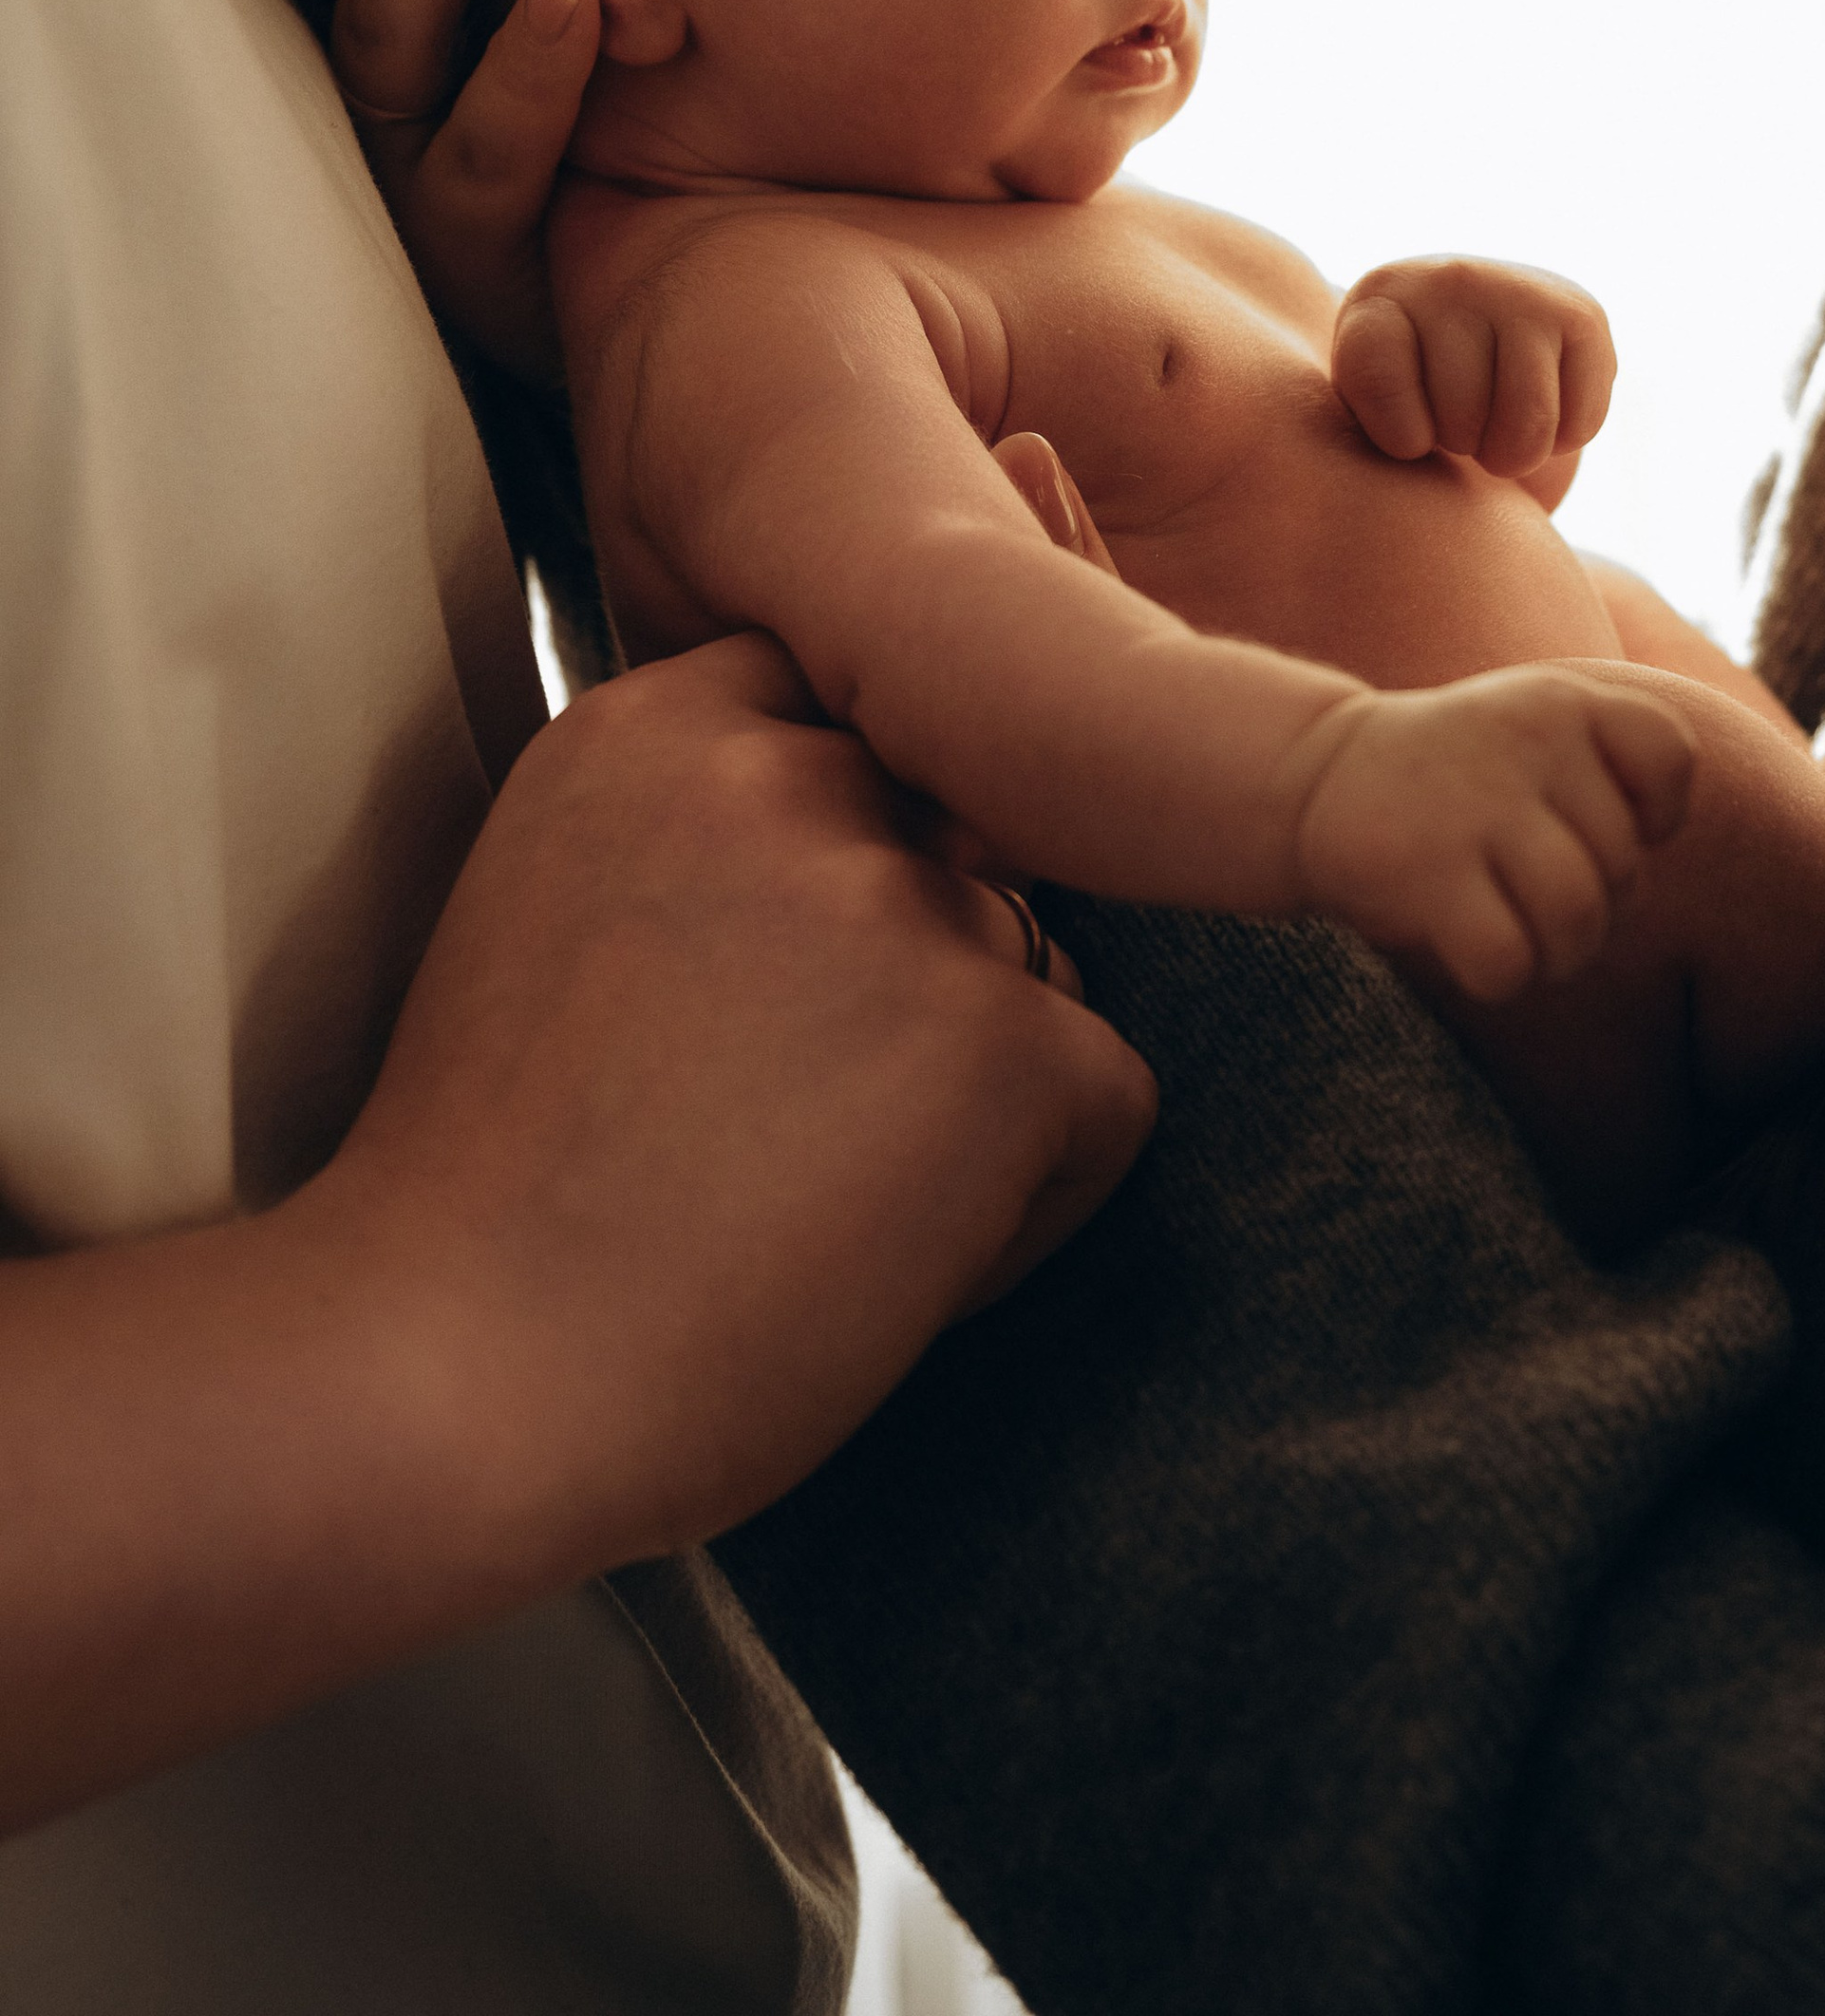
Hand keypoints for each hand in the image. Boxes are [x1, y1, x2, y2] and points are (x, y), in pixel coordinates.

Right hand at [305, 632, 1155, 1569]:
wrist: (450, 1379)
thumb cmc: (484, 1201)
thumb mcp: (552, 913)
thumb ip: (702, 842)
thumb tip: (884, 863)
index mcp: (657, 727)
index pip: (843, 715)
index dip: (838, 852)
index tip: (770, 980)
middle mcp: (788, 773)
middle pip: (948, 838)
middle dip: (907, 972)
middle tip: (781, 1128)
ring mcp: (900, 900)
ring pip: (1033, 964)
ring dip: (968, 1082)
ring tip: (815, 1210)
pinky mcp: (999, 1041)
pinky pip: (1105, 1098)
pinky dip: (1032, 1202)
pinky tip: (891, 1272)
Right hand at [1282, 665, 1695, 1005]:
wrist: (1313, 775)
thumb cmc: (1450, 774)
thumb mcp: (1535, 728)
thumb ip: (1608, 769)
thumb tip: (1649, 866)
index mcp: (1565, 699)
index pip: (1672, 756)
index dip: (1655, 815)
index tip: (1593, 823)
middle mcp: (1530, 739)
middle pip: (1624, 870)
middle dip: (1592, 909)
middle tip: (1528, 890)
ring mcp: (1478, 803)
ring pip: (1578, 920)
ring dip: (1555, 953)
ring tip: (1516, 931)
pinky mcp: (1428, 868)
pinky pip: (1511, 961)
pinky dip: (1498, 974)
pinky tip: (1464, 943)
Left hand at [1332, 257, 1616, 485]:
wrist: (1481, 349)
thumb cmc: (1410, 400)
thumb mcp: (1364, 407)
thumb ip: (1356, 422)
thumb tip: (1414, 445)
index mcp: (1380, 297)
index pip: (1375, 377)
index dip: (1397, 436)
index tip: (1408, 436)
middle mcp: (1451, 279)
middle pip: (1460, 416)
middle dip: (1460, 445)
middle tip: (1456, 423)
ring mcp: (1521, 290)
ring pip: (1528, 424)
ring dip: (1512, 454)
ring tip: (1493, 427)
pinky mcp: (1582, 315)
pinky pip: (1582, 422)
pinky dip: (1563, 439)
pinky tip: (1542, 410)